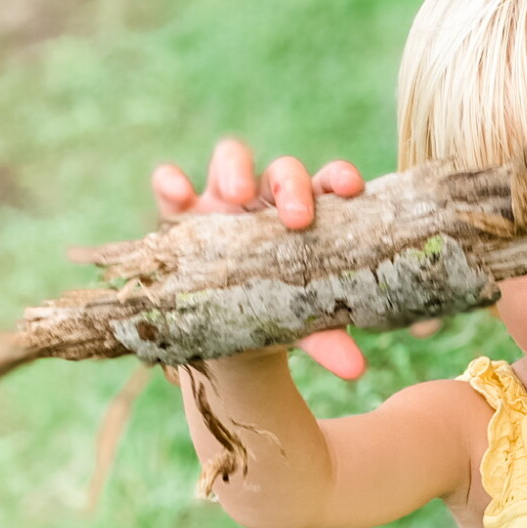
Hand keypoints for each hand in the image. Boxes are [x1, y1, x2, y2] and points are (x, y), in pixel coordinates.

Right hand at [152, 138, 367, 378]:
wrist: (228, 336)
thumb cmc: (277, 315)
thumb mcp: (301, 327)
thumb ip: (327, 340)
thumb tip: (356, 369)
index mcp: (309, 217)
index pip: (328, 183)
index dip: (338, 177)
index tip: (350, 187)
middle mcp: (268, 200)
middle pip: (283, 170)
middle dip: (291, 185)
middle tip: (297, 218)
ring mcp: (222, 201)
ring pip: (230, 159)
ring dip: (235, 170)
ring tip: (236, 197)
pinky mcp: (181, 213)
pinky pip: (170, 185)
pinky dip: (171, 182)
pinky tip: (178, 194)